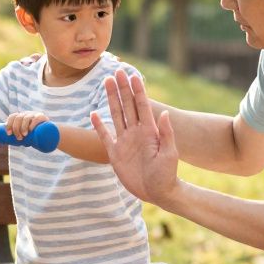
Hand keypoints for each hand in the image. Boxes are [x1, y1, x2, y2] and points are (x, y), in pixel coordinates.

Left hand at [4, 111, 47, 138]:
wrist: (49, 134)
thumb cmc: (34, 135)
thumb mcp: (25, 135)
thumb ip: (18, 137)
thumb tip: (7, 142)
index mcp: (21, 117)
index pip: (12, 117)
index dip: (9, 124)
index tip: (8, 134)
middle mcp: (26, 114)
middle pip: (18, 118)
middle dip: (16, 128)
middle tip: (18, 138)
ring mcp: (34, 115)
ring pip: (26, 118)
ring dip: (23, 127)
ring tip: (24, 136)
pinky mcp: (43, 117)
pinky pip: (36, 118)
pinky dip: (32, 123)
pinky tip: (30, 129)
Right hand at [91, 71, 180, 204]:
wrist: (157, 192)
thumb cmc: (167, 174)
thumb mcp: (170, 154)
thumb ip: (166, 134)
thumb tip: (163, 114)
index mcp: (149, 131)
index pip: (142, 106)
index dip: (137, 91)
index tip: (132, 75)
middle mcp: (136, 132)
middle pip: (127, 105)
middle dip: (123, 88)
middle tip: (117, 71)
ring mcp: (125, 141)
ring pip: (116, 115)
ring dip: (112, 99)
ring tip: (107, 82)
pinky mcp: (115, 153)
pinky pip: (105, 136)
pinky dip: (99, 125)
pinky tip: (93, 113)